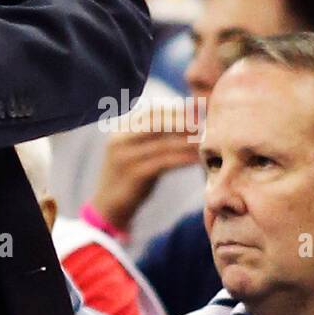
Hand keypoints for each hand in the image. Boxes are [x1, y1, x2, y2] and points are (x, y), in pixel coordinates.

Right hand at [91, 101, 204, 231]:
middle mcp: (120, 139)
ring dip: (186, 141)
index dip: (176, 110)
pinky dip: (182, 159)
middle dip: (182, 121)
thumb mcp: (136, 150)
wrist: (109, 204)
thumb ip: (152, 135)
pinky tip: (196, 159)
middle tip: (204, 122)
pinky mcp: (134, 175)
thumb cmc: (129, 174)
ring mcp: (126, 157)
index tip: (198, 110)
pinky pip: (163, 163)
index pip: (152, 112)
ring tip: (204, 140)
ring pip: (162, 144)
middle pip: (156, 123)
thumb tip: (184, 117)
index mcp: (121, 128)